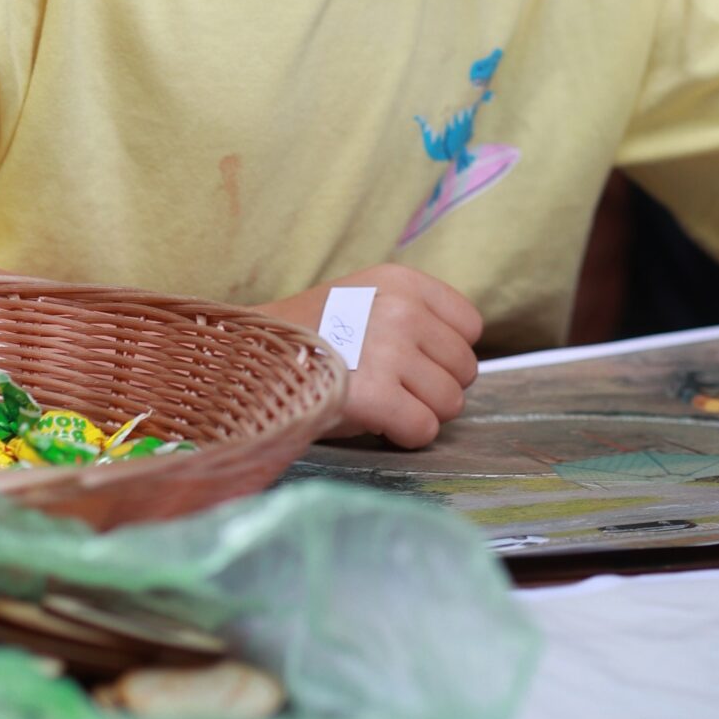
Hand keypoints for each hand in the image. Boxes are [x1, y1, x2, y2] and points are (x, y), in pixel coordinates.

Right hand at [267, 262, 482, 448]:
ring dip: (420, 412)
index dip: (444, 352)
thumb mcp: (363, 301)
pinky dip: (404, 436)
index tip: (413, 361)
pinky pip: (424, 430)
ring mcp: (388, 351)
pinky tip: (375, 423)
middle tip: (393, 387)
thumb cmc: (310, 337)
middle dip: (434, 387)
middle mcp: (400, 310)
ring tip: (381, 403)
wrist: (248, 360)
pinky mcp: (375, 396)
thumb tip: (461, 359)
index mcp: (401, 282)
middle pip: (464, 368)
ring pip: (450, 403)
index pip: (470, 325)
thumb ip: (413, 316)